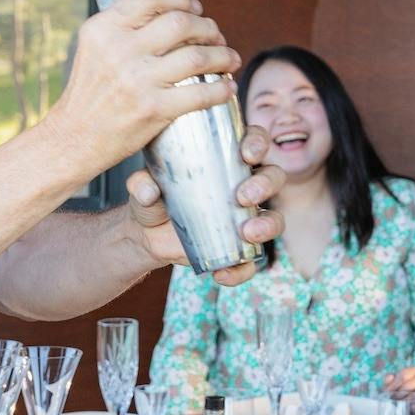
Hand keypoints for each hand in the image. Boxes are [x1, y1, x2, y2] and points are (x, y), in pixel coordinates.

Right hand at [47, 0, 239, 172]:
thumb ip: (123, 30)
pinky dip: (221, 89)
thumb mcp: (95, 49)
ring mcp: (137, 80)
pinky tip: (228, 88)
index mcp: (102, 29)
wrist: (73, 139)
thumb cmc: (90, 94)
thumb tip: (170, 14)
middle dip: (209, 27)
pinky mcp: (152, 109)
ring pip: (197, 56)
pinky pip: (200, 94)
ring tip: (230, 59)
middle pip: (181, 22)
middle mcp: (118, 49)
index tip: (196, 8)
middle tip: (217, 36)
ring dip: (223, 55)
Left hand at [126, 125, 285, 286]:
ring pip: (274, 218)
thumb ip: (141, 183)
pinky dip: (242, 270)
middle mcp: (244, 185)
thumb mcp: (142, 186)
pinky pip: (251, 261)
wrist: (147, 235)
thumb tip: (147, 189)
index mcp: (227, 159)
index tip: (246, 154)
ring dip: (267, 225)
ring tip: (246, 233)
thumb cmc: (152, 197)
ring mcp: (246, 218)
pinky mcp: (240, 248)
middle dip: (265, 185)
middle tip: (243, 196)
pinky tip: (222, 273)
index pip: (254, 141)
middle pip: (273, 177)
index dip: (258, 143)